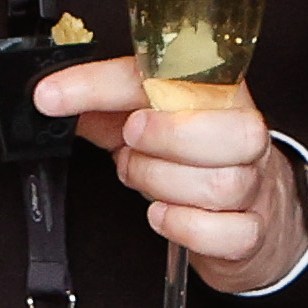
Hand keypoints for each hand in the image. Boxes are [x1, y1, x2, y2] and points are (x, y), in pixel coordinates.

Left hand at [36, 57, 304, 290]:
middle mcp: (245, 135)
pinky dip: (185, 226)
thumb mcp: (146, 122)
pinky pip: (230, 233)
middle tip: (130, 144)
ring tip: (140, 177)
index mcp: (218, 92)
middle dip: (168, 138)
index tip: (51, 96)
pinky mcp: (252, 232)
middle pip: (236, 132)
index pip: (170, 74)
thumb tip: (53, 97)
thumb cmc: (194, 158)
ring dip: (164, 184)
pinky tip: (161, 214)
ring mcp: (255, 186)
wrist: (252, 211)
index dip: (103, 83)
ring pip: (224, 185)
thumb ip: (106, 107)